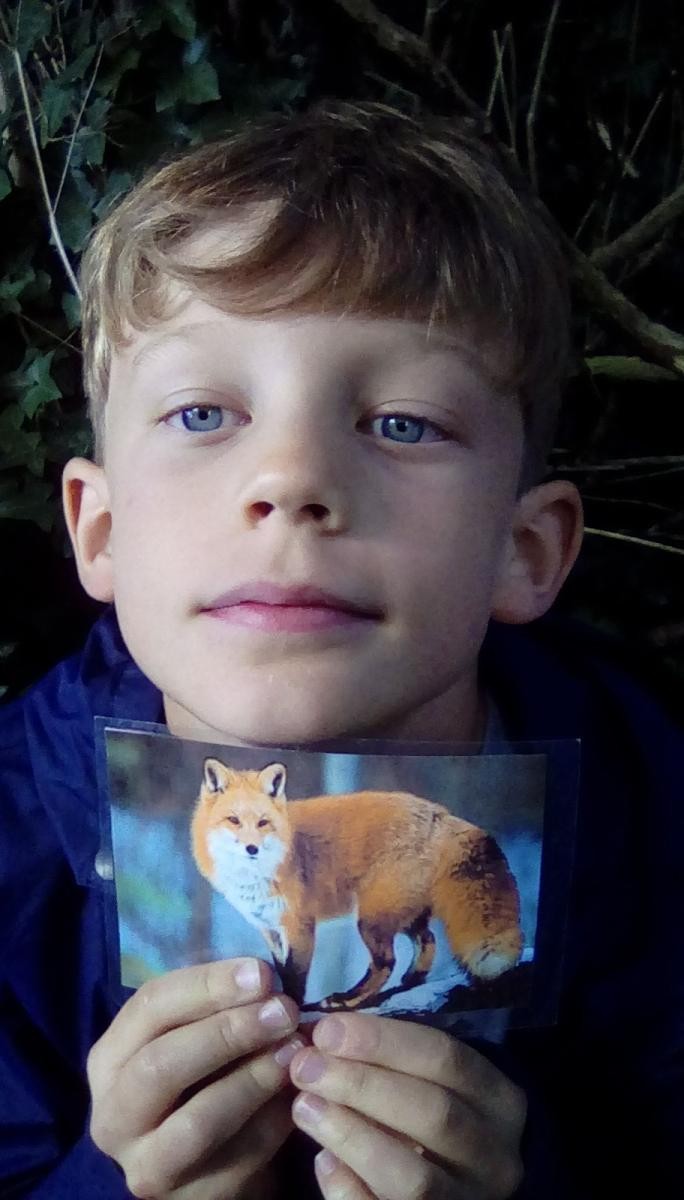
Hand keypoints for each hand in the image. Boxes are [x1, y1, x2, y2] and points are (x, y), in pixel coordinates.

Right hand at [87, 958, 303, 1197]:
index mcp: (110, 1060)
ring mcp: (148, 1166)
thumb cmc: (203, 1078)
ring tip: (294, 1049)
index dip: (207, 986)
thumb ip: (216, 1007)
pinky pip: (241, 1156)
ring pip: (199, 1120)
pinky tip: (300, 1092)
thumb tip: (264, 977)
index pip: (149, 1007)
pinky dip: (276, 1118)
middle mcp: (113, 1117)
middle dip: (228, 1032)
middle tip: (283, 1010)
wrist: (212, 1161)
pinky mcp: (192, 1199)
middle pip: (162, 1065)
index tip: (262, 973)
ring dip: (254, 1077)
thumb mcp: (194, 1037)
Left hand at [289, 1013, 525, 1199]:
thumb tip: (327, 1036)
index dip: (384, 1041)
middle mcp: (495, 1155)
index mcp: (499, 1100)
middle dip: (362, 1085)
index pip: (447, 1058)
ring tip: (305, 1107)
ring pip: (415, 1177)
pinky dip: (351, 1190)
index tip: (328, 1030)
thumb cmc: (435, 1110)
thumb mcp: (432, 1081)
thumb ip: (392, 1060)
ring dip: (352, 1136)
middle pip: (434, 1114)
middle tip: (306, 1067)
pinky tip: (323, 1163)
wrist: (459, 1176)